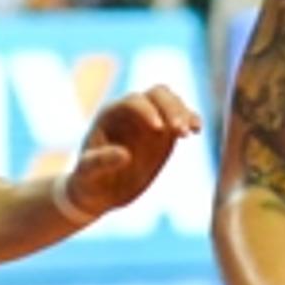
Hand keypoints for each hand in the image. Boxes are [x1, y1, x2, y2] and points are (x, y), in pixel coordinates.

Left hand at [62, 85, 199, 219]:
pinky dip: (192, 120)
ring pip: (172, 101)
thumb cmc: (88, 180)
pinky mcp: (165, 134)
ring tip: (189, 133)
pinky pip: (182, 119)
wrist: (99, 191)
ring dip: (184, 113)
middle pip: (158, 93)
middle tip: (180, 131)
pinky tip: (197, 131)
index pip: (134, 101)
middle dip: (172, 108)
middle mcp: (133, 112)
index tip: (159, 129)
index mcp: (111, 115)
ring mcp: (151, 120)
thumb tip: (124, 155)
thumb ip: (101, 162)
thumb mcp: (87, 173)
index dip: (148, 110)